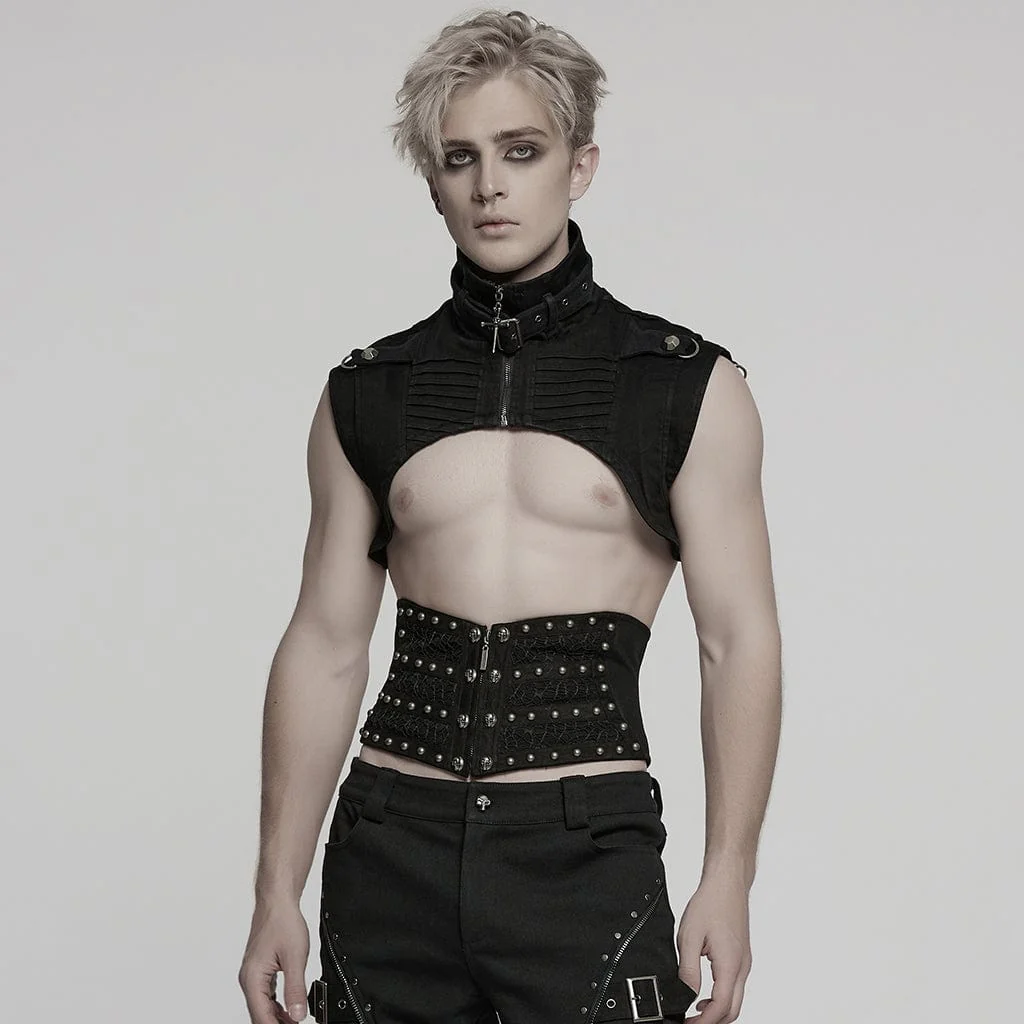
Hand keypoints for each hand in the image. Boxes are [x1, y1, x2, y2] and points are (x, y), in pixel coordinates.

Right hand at [238, 899, 310, 1023]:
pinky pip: (265, 995)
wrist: (277, 901)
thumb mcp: (295, 958)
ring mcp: (253, 975)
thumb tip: (297, 1015)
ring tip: (294, 1022)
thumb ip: (296, 989)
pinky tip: (287, 1010)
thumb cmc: (282, 922)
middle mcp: (249, 979)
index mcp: (253, 978)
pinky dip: (275, 1006)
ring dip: (276, 1017)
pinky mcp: (259, 970)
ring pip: (262, 1006)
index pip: (261, 1016)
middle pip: (259, 1014)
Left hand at [676, 874, 751, 1022]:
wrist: (728, 883)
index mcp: (730, 964)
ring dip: (717, 1011)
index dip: (704, 1022)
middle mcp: (742, 967)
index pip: (720, 1007)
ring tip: (694, 1012)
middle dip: (712, 1022)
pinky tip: (704, 995)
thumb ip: (688, 969)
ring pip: (735, 1000)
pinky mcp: (741, 958)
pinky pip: (734, 987)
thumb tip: (686, 994)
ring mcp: (744, 963)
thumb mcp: (690, 936)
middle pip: (732, 1010)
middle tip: (690, 1022)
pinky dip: (721, 998)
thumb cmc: (711, 902)